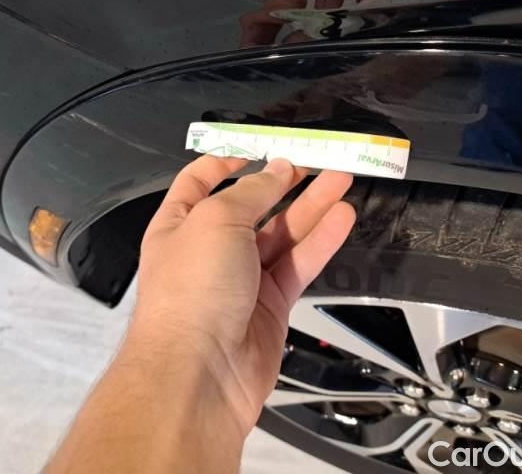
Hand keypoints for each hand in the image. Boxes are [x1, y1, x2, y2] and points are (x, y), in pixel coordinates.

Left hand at [133, 155, 355, 434]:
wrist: (199, 373)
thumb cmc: (191, 290)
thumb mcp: (215, 222)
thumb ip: (252, 193)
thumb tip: (277, 170)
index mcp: (179, 224)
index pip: (200, 182)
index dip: (227, 162)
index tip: (259, 149)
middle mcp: (209, 250)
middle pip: (251, 207)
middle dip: (283, 183)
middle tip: (317, 162)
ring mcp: (241, 278)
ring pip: (281, 235)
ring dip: (311, 207)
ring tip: (342, 179)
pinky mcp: (270, 304)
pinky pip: (298, 265)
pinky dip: (320, 242)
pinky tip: (342, 218)